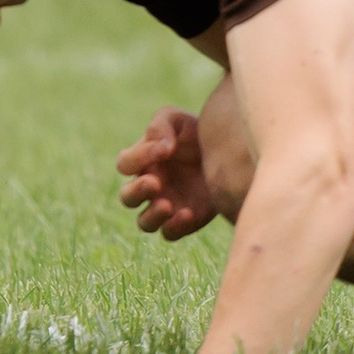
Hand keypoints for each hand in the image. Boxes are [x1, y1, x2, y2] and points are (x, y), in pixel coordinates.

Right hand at [116, 107, 216, 240]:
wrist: (229, 152)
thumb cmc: (197, 133)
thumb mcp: (178, 120)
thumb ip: (160, 125)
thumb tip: (161, 147)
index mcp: (143, 161)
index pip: (125, 163)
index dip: (139, 157)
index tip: (166, 148)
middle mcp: (150, 185)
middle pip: (127, 197)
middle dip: (138, 191)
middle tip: (155, 183)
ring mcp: (165, 205)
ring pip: (144, 222)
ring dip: (152, 215)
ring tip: (167, 204)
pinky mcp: (184, 221)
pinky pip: (169, 233)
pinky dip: (174, 227)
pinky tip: (187, 214)